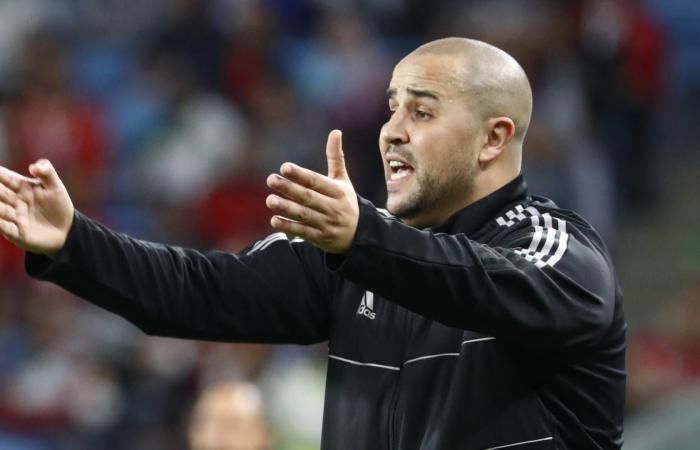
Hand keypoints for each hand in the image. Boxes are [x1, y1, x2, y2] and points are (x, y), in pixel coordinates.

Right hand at [0, 159, 73, 256]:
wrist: (65, 229)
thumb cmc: (58, 204)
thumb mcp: (55, 186)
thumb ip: (47, 172)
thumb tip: (33, 166)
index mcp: (20, 187)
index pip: (6, 178)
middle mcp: (13, 201)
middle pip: (0, 193)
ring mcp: (14, 217)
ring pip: (0, 211)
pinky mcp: (18, 233)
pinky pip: (6, 228)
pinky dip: (0, 225)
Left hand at [266, 129, 358, 253]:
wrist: (359, 234)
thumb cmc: (345, 202)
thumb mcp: (343, 180)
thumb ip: (336, 157)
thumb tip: (336, 131)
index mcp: (338, 191)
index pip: (316, 181)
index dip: (300, 174)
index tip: (284, 167)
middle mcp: (333, 207)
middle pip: (308, 197)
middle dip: (289, 189)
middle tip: (271, 180)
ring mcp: (327, 224)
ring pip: (304, 215)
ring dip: (286, 208)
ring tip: (269, 200)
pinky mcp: (321, 238)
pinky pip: (304, 232)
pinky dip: (289, 226)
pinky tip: (274, 220)